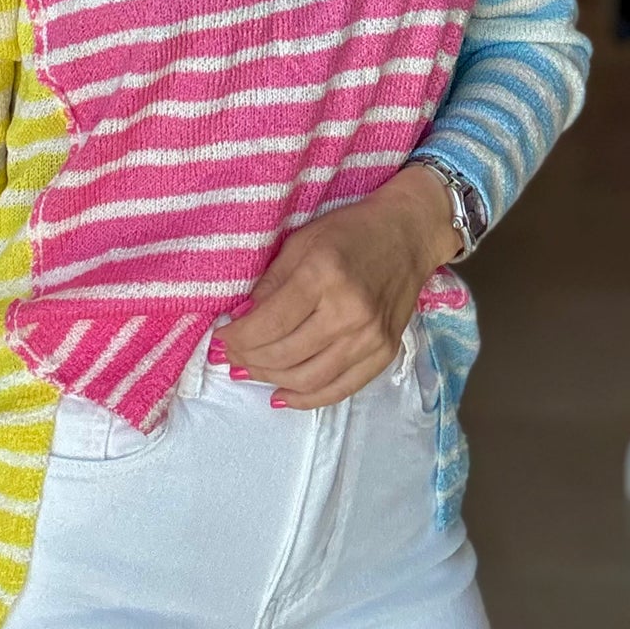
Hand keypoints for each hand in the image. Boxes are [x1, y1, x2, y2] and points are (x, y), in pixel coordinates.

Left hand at [215, 165, 457, 409]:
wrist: (408, 233)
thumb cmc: (350, 230)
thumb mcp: (302, 240)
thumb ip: (271, 282)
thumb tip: (240, 319)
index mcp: (323, 274)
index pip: (269, 323)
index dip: (237, 337)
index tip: (221, 338)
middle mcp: (348, 311)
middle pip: (285, 354)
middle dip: (249, 360)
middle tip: (231, 356)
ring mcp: (369, 337)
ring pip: (308, 378)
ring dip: (271, 379)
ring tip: (250, 372)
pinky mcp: (384, 353)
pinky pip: (340, 390)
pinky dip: (306, 398)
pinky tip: (282, 394)